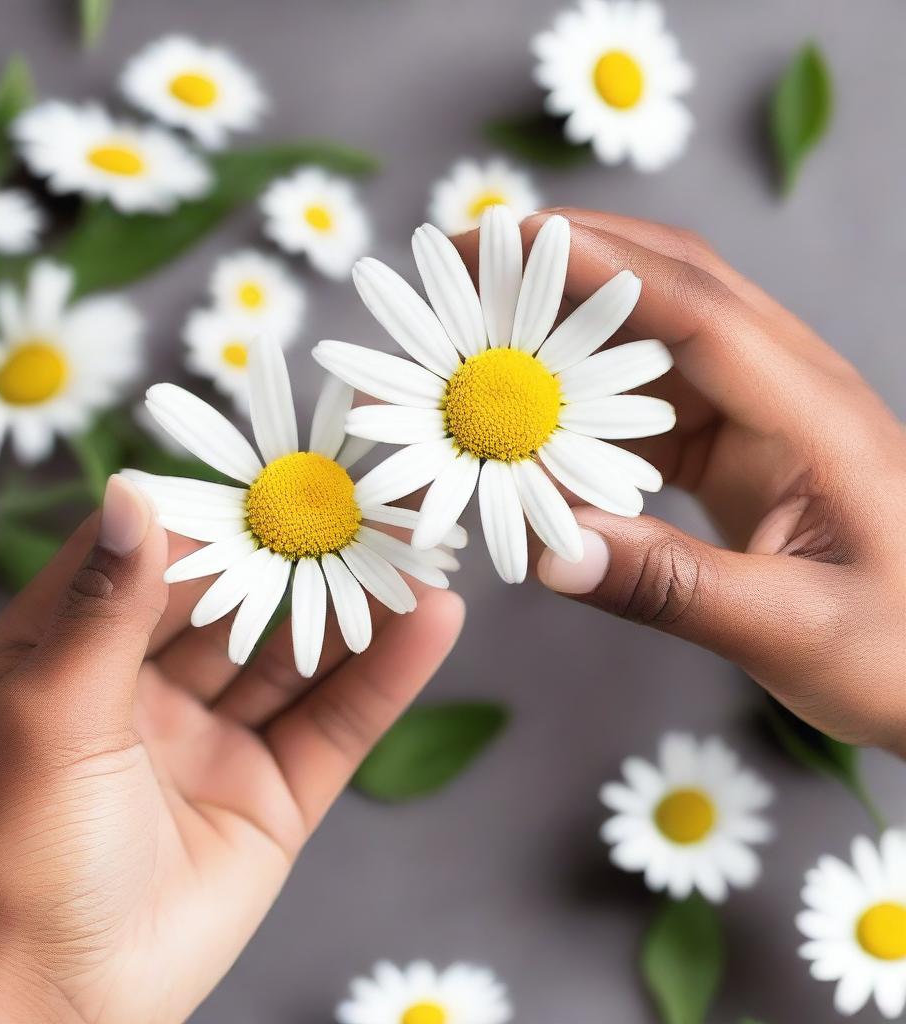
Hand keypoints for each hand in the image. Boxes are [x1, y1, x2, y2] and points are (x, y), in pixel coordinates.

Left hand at [0, 476, 463, 1022]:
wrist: (52, 1008)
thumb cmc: (17, 854)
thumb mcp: (52, 711)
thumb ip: (107, 603)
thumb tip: (131, 489)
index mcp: (78, 648)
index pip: (158, 549)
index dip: (218, 501)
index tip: (282, 453)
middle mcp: (150, 682)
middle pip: (244, 595)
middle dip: (306, 546)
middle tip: (378, 490)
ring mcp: (218, 734)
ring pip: (299, 651)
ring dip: (359, 601)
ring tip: (426, 541)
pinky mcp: (274, 789)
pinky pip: (337, 719)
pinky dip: (387, 673)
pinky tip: (434, 619)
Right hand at [459, 209, 905, 754]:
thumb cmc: (905, 652)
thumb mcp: (794, 632)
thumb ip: (672, 587)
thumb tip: (548, 554)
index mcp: (815, 415)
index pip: (698, 308)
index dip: (601, 266)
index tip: (510, 244)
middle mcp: (786, 390)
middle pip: (671, 286)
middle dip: (569, 259)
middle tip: (470, 264)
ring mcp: (760, 412)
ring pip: (653, 335)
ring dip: (569, 322)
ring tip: (484, 326)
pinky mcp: (735, 444)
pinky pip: (649, 396)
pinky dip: (585, 394)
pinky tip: (535, 415)